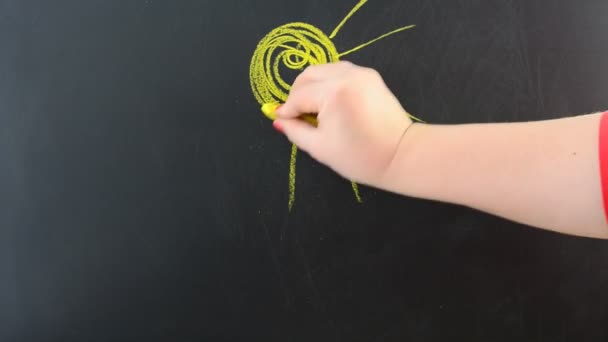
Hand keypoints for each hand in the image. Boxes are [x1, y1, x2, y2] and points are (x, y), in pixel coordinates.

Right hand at [275, 61, 412, 186]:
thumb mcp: (320, 147)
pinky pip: (340, 72)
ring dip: (313, 86)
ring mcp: (361, 72)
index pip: (299, 96)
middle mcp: (347, 75)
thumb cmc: (360, 157)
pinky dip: (329, 83)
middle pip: (308, 75)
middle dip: (298, 94)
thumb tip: (278, 119)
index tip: (283, 121)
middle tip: (297, 115)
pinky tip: (331, 103)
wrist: (400, 155)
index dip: (287, 110)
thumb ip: (295, 131)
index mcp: (333, 92)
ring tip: (315, 110)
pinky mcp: (370, 76)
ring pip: (324, 70)